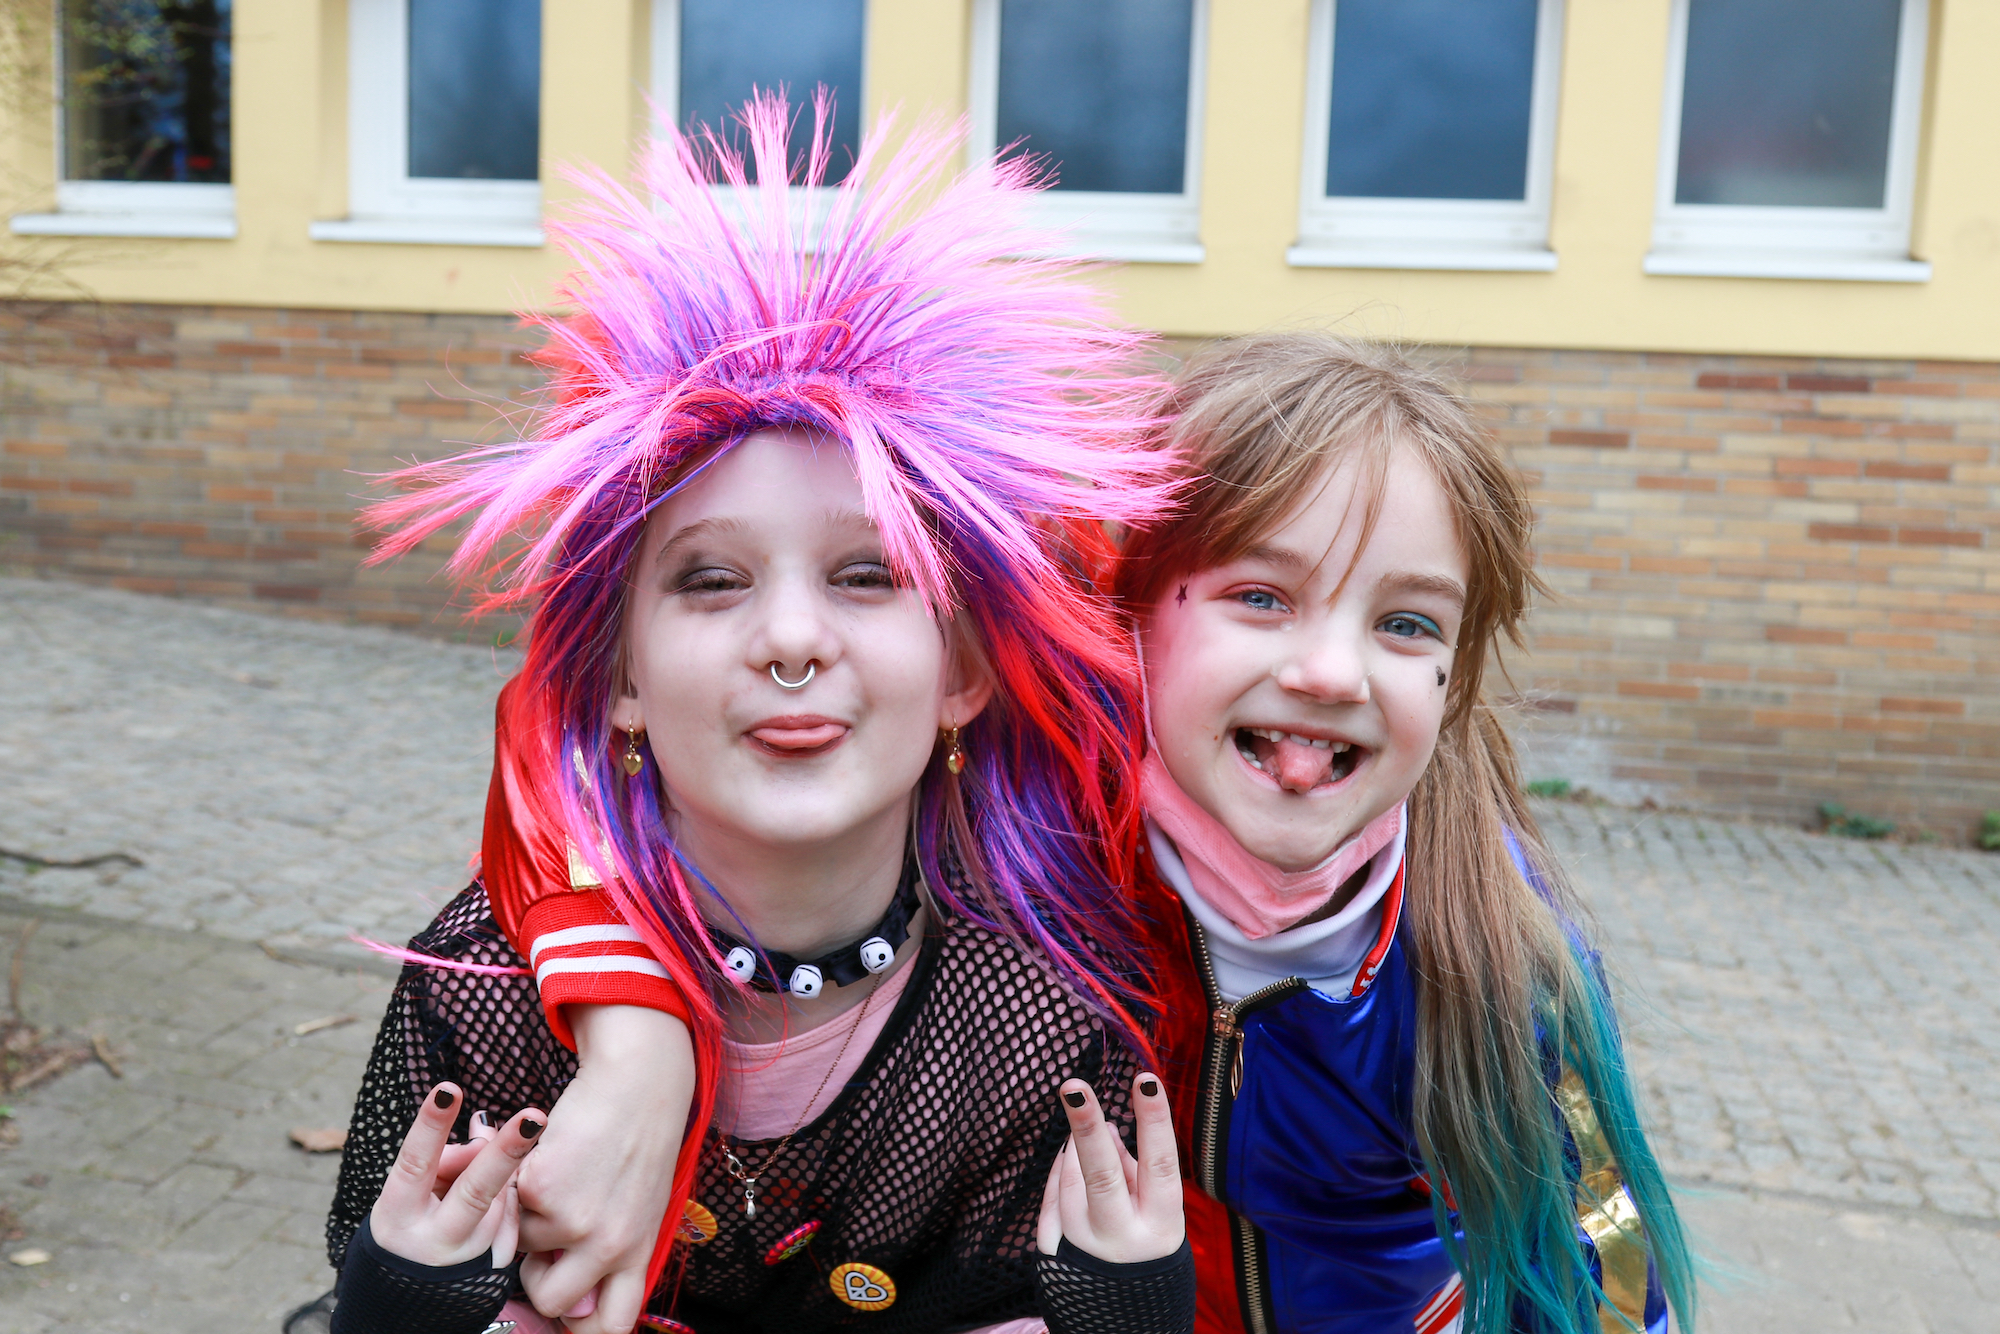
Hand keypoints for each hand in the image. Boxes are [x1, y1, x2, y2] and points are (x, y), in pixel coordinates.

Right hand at [370, 1083, 541, 1268]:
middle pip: (475, 1191)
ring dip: (497, 1172)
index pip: (415, 1163)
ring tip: (480, 1169)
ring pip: (499, 1197)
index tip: (449, 1088)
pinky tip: (493, 1198)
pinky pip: (513, 1216)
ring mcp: (467, 1262)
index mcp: (398, 1218)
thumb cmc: (411, 1224)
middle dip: (505, 1152)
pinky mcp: (494, 1271)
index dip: (431, 1125)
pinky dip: (507, 1198)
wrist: (408, 1301)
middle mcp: (432, 1243)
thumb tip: (487, 1131)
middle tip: (534, 1117)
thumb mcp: (411, 1194)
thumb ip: (445, 1160)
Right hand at [516, 1005, 695, 1333]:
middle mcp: (609, 1245)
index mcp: (637, 1252)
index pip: (611, 1325)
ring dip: (526, 1220)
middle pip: (554, 1302)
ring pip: (521, 1247)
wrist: (638, 1081)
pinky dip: (516, 1184)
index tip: (567, 1318)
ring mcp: (575, 1218)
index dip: (581, 1331)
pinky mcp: (542, 1188)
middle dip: (538, 1278)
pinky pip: (509, 1204)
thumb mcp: (642, 1206)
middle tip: (545, 1242)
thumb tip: (572, 1313)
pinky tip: (547, 1157)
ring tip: (555, 1180)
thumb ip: (614, 1254)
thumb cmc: (638, 1142)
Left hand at [1037, 1071, 1183, 1263]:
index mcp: (1159, 1225)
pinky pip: (1051, 1195)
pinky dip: (1059, 1170)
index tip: (1146, 1079)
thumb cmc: (1146, 1245)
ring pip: (1071, 1178)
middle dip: (1087, 1128)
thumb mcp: (1157, 1210)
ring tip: (1088, 1133)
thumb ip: (1134, 1166)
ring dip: (1077, 1145)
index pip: (1159, 1163)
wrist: (1122, 1318)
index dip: (1154, 1120)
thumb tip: (1109, 1128)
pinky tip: (1069, 1157)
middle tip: (1073, 1086)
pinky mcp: (1051, 1251)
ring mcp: (1081, 1247)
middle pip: (1101, 1175)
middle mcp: (1120, 1238)